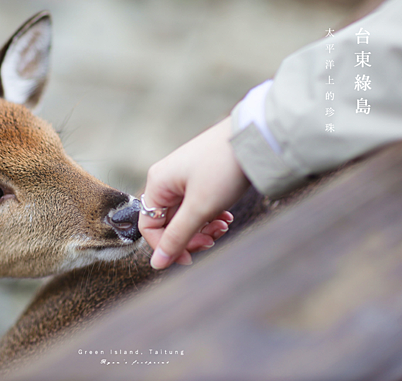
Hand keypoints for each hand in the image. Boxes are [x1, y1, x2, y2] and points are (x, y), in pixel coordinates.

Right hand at [139, 116, 249, 269]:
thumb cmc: (222, 169)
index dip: (165, 247)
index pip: (149, 226)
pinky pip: (198, 205)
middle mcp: (166, 179)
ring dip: (204, 227)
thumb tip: (156, 264)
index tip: (189, 259)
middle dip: (191, 236)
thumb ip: (177, 238)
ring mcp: (184, 177)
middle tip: (213, 240)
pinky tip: (226, 216)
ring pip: (186, 215)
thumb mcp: (200, 209)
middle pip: (168, 222)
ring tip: (224, 226)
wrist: (253, 137)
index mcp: (158, 183)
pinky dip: (211, 215)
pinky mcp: (201, 176)